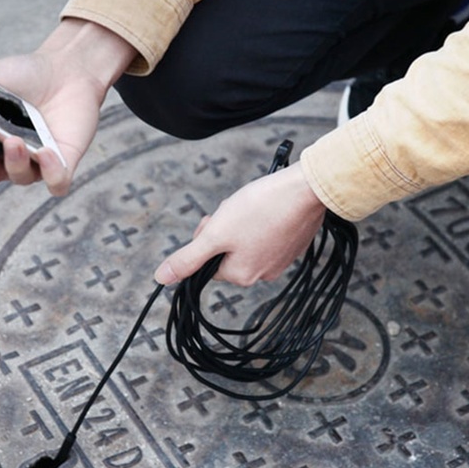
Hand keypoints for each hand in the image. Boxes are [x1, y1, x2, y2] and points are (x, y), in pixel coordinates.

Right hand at [0, 19, 136, 195]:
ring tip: (14, 139)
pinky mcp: (63, 164)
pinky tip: (45, 153)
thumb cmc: (26, 75)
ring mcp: (34, 163)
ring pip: (18, 179)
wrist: (66, 68)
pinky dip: (51, 174)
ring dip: (13, 162)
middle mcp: (5, 158)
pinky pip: (56, 184)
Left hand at [154, 163, 326, 286]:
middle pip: (227, 252)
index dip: (208, 238)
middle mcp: (262, 274)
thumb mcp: (215, 233)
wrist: (306, 189)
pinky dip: (263, 220)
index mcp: (241, 276)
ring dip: (243, 224)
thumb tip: (162, 278)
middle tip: (235, 210)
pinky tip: (269, 207)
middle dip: (226, 229)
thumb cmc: (260, 208)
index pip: (208, 262)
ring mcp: (281, 260)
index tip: (217, 220)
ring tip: (255, 207)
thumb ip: (187, 258)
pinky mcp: (294, 245)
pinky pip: (268, 235)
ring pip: (247, 241)